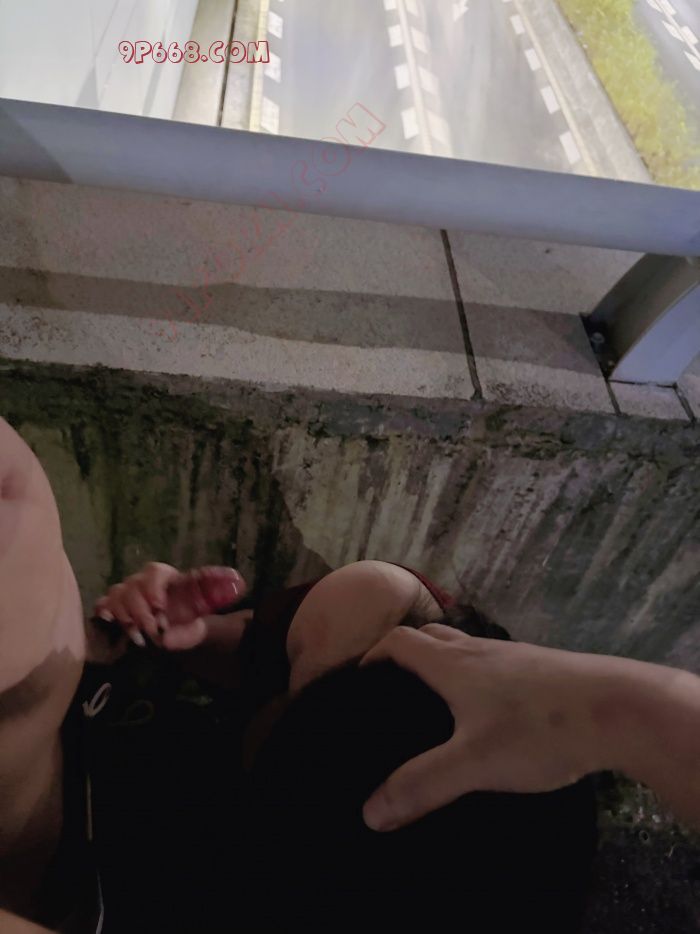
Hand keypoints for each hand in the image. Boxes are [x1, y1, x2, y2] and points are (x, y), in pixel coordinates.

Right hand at [93, 561, 247, 650]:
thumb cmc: (189, 618)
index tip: (160, 609)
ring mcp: (126, 591)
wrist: (180, 628)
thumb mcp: (197, 619)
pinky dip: (104, 612)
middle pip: (133, 587)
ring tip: (139, 638)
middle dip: (142, 612)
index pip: (154, 573)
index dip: (154, 590)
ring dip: (126, 617)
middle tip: (153, 632)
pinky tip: (110, 622)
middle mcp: (142, 580)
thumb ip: (188, 626)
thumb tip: (166, 639)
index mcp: (165, 575)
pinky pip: (102, 604)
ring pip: (116, 595)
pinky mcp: (113, 605)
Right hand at [360, 624, 616, 831]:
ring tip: (436, 702)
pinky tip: (489, 712)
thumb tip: (370, 811)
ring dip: (442, 663)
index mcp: (453, 664)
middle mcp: (479, 651)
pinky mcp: (540, 669)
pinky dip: (475, 676)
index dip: (373, 655)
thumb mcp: (475, 764)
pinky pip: (494, 664)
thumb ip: (422, 785)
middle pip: (430, 636)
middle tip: (392, 688)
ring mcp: (513, 657)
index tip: (359, 679)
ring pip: (465, 649)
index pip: (400, 642)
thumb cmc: (538, 728)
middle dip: (405, 654)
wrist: (618, 707)